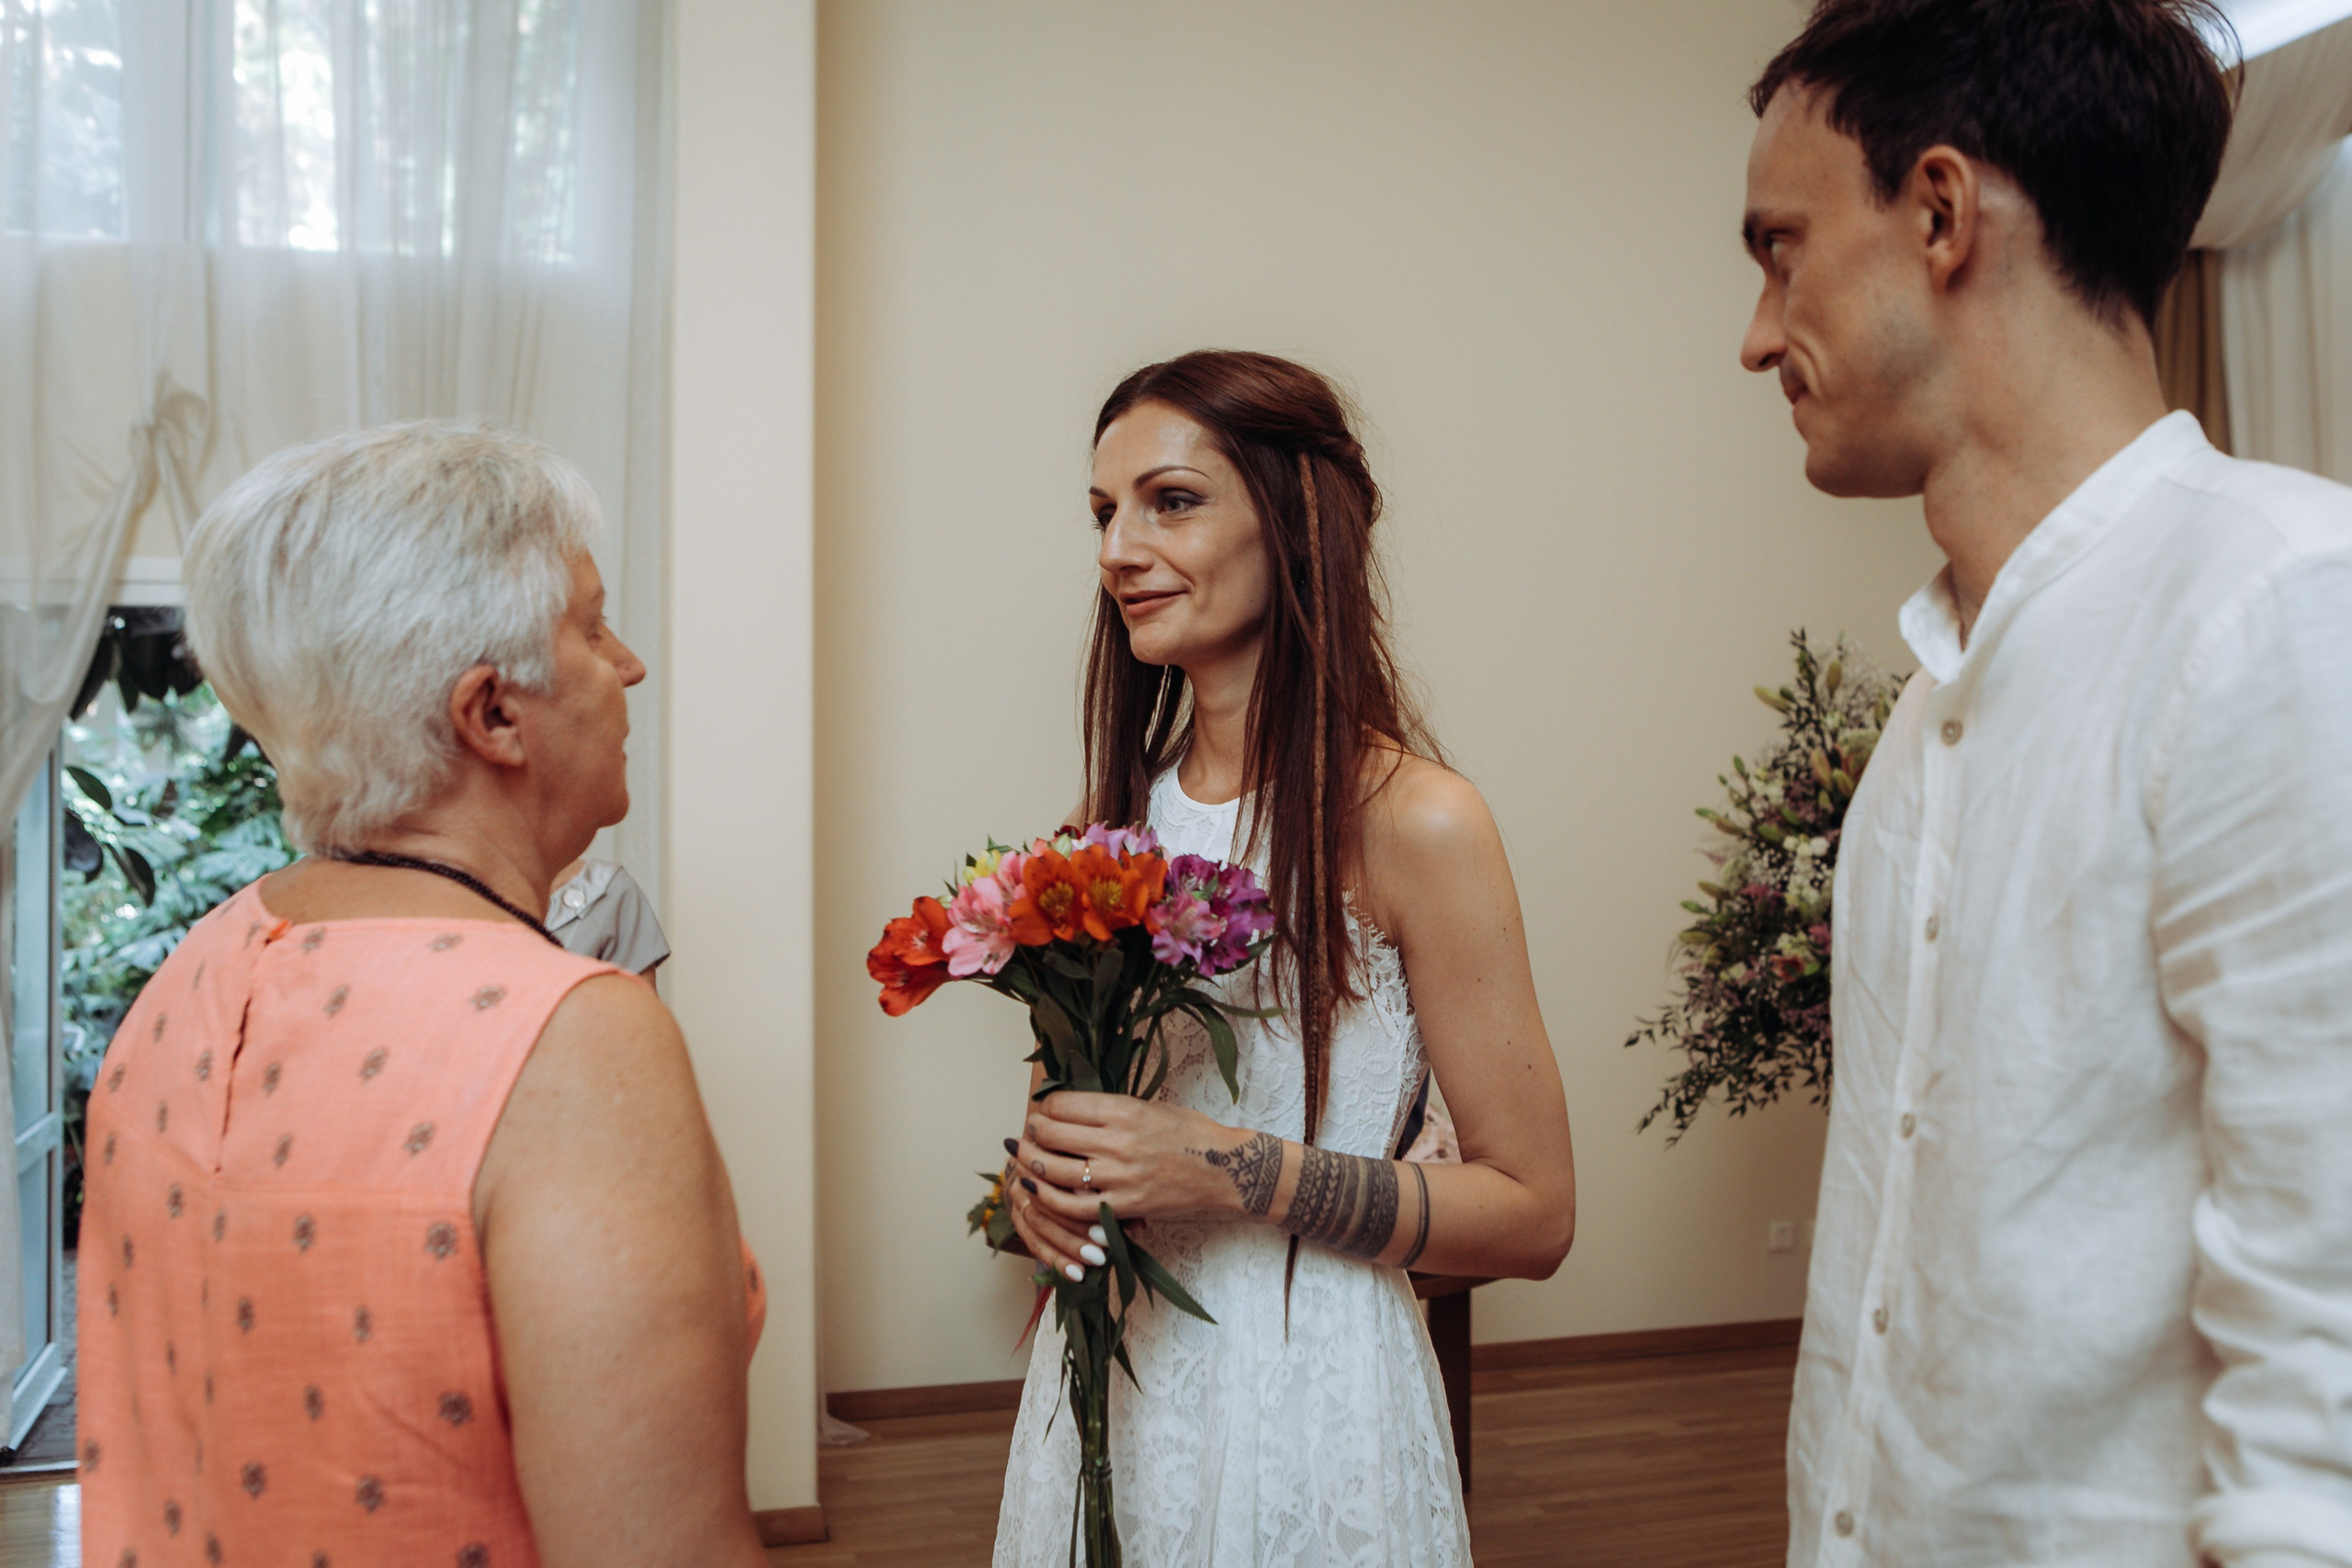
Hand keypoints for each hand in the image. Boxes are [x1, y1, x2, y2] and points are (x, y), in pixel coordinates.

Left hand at [1008, 1092, 1238, 1277]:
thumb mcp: (1150, 1107)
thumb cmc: (1190, 1133)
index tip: (1044, 1111)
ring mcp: (1119, 1176)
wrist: (1225, 1169)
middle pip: (1051, 1134)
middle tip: (1029, 1133)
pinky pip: (1073, 1207)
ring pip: (1054, 1170)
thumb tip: (1070, 1109)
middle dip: (1032, 1132)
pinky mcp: (1123, 1206)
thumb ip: (1111, 1110)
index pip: (1062, 1104)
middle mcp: (1117, 1141)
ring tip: (1025, 1160)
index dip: (1044, 1107)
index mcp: (1124, 1110)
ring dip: (1032, 1164)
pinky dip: (1050, 1199)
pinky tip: (1041, 1192)